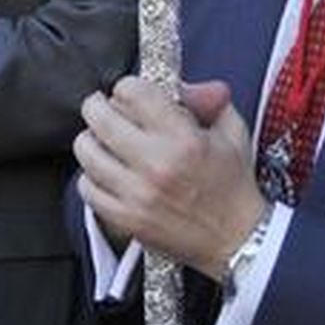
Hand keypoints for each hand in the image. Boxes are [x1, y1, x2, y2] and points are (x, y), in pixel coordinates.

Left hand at [75, 77, 266, 279]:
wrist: (238, 241)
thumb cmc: (233, 185)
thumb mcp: (231, 132)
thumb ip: (207, 98)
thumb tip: (181, 83)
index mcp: (183, 138)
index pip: (131, 91)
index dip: (128, 88)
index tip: (133, 96)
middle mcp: (156, 164)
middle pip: (99, 116)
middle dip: (100, 105)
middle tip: (108, 110)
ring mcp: (137, 194)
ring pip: (86, 150)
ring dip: (93, 140)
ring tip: (106, 142)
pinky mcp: (125, 219)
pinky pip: (87, 187)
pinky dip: (92, 176)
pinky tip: (107, 173)